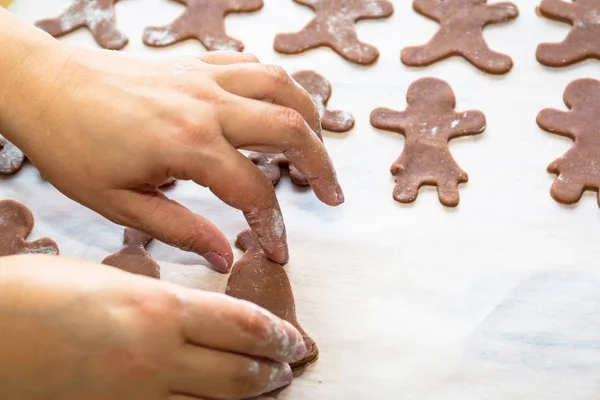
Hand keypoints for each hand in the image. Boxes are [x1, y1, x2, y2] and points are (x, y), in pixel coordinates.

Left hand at [0, 23, 343, 271]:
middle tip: (331, 194)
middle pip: (291, 129)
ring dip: (310, 117)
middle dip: (321, 165)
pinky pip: (253, 66)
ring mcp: (205, 78)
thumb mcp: (120, 204)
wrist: (43, 86)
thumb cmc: (72, 146)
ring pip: (282, 87)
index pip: (254, 191)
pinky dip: (277, 86)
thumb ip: (180, 231)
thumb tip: (222, 256)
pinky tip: (277, 107)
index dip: (275, 225)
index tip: (279, 249)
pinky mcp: (196, 64)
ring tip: (318, 147)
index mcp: (189, 145)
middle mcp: (208, 105)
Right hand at [0, 255, 306, 399]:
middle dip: (274, 369)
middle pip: (240, 371)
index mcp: (160, 307)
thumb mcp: (114, 281)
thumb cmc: (41, 292)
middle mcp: (157, 354)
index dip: (279, 334)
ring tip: (268, 387)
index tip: (296, 338)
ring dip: (251, 395)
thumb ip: (161, 298)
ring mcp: (137, 393)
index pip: (244, 325)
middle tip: (290, 366)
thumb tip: (198, 312)